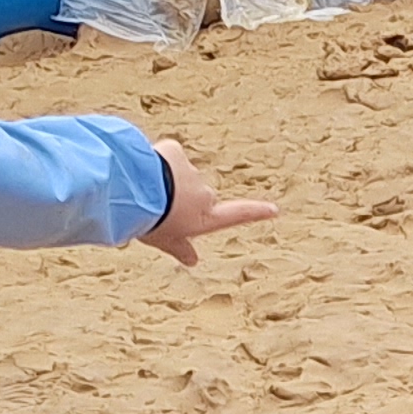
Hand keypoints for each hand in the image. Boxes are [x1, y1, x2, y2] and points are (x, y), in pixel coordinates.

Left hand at [142, 135, 278, 266]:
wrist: (138, 192)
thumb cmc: (151, 222)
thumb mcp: (165, 241)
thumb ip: (180, 248)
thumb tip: (193, 260)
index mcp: (204, 218)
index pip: (236, 216)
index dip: (256, 213)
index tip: (274, 209)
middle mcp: (204, 196)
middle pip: (198, 195)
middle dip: (182, 197)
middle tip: (157, 207)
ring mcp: (191, 173)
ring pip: (179, 174)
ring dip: (165, 179)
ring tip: (144, 190)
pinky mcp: (176, 152)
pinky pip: (168, 155)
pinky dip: (158, 159)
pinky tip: (143, 168)